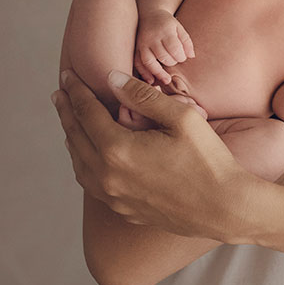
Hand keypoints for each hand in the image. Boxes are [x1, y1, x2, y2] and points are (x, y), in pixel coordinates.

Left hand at [52, 69, 257, 241]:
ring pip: (79, 164)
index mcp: (118, 150)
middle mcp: (108, 176)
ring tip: (70, 122)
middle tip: (60, 93)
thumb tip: (113, 78)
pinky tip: (90, 156)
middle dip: (67, 111)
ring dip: (72, 138)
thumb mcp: (182, 118)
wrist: (223, 208)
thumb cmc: (208, 160)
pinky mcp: (124, 209)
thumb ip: (144, 97)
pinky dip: (84, 163)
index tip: (68, 75)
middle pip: (76, 137)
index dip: (76, 91)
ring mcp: (114, 197)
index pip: (86, 113)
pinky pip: (92, 183)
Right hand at [135, 9, 194, 84]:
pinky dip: (144, 73)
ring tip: (167, 81)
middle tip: (175, 62)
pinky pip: (138, 63)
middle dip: (171, 63)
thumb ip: (186, 41)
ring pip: (149, 61)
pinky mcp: (136, 49)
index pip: (174, 48)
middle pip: (162, 56)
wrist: (149, 14)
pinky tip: (151, 81)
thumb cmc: (167, 24)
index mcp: (165, 31)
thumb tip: (191, 56)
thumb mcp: (179, 28)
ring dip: (158, 73)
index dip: (180, 56)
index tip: (183, 57)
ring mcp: (142, 44)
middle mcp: (152, 38)